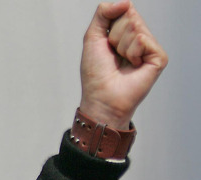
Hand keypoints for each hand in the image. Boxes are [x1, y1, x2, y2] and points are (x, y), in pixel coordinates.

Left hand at [79, 0, 167, 128]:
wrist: (101, 97)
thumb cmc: (95, 72)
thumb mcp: (92, 37)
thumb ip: (103, 13)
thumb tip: (126, 2)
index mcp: (126, 33)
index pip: (124, 10)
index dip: (110, 25)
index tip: (105, 44)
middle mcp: (140, 38)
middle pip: (130, 16)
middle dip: (115, 36)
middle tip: (113, 55)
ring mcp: (150, 48)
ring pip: (136, 27)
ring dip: (121, 46)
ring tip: (122, 62)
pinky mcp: (159, 57)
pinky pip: (143, 39)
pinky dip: (132, 52)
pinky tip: (132, 65)